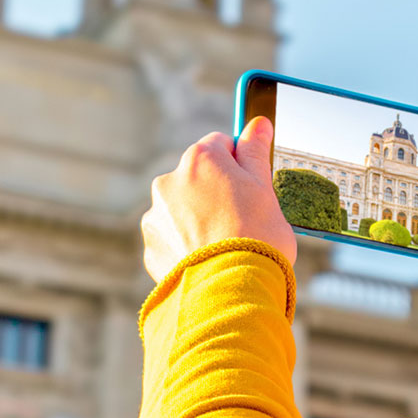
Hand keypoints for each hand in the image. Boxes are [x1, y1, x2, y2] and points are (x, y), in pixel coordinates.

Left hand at [142, 117, 296, 280]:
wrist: (231, 293)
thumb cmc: (257, 237)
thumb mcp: (265, 189)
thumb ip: (256, 152)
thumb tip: (258, 123)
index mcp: (200, 160)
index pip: (220, 145)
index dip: (240, 165)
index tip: (252, 187)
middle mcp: (169, 182)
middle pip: (198, 178)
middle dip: (216, 193)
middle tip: (244, 221)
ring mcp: (156, 217)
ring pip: (182, 210)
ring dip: (199, 220)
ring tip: (226, 247)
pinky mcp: (152, 249)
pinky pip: (172, 240)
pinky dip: (187, 247)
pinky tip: (209, 262)